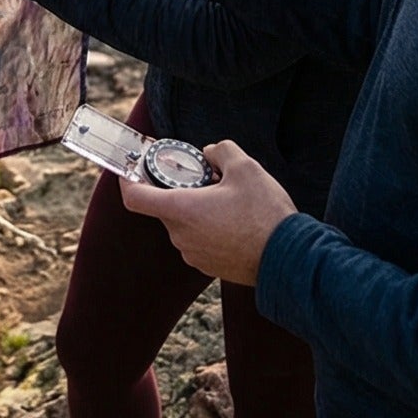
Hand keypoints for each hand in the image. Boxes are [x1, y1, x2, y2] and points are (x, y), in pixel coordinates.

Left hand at [116, 142, 295, 284]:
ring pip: (183, 223)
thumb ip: (220, 151)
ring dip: (196, 208)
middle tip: (205, 177)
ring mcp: (194, 254)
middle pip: (164, 206)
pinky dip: (207, 226)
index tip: (132, 168)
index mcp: (181, 210)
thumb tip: (210, 154)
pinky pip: (198, 239)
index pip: (135, 197)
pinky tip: (233, 219)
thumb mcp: (245, 167)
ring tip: (226, 199)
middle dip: (179, 189)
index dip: (128, 179)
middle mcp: (181, 236)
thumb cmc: (265, 215)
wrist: (288, 260)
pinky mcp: (209, 266)